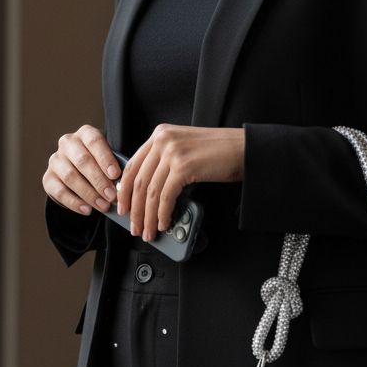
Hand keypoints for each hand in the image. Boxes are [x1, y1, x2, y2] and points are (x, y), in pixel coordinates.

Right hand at [42, 124, 122, 214]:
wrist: (80, 174)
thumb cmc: (100, 165)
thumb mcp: (108, 161)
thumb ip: (114, 169)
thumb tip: (122, 186)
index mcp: (85, 134)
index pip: (94, 141)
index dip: (105, 158)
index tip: (115, 175)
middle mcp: (68, 143)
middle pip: (82, 160)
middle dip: (98, 180)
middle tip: (112, 196)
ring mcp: (55, 160)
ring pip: (70, 177)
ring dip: (89, 194)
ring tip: (103, 206)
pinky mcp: (48, 178)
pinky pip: (59, 191)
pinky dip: (75, 202)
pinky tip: (88, 210)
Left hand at [116, 124, 244, 241]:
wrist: (243, 148)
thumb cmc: (219, 151)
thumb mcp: (184, 149)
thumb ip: (164, 161)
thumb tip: (148, 191)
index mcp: (160, 135)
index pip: (133, 165)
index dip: (125, 190)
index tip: (123, 207)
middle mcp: (163, 140)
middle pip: (139, 181)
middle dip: (135, 209)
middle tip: (134, 225)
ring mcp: (172, 152)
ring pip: (151, 192)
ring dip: (148, 216)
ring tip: (149, 231)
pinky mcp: (184, 166)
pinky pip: (166, 196)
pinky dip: (163, 213)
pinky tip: (164, 223)